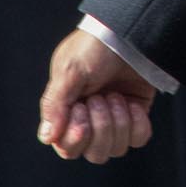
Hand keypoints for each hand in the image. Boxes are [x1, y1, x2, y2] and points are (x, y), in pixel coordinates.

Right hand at [38, 29, 156, 163]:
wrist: (129, 32)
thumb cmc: (94, 48)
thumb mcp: (69, 71)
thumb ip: (56, 105)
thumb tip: (47, 137)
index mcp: (67, 113)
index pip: (67, 148)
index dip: (75, 137)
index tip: (80, 109)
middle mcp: (91, 121)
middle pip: (95, 154)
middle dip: (100, 126)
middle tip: (101, 97)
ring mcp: (115, 120)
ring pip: (116, 149)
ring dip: (118, 123)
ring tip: (115, 95)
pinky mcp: (137, 115)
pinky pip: (139, 139)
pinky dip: (137, 124)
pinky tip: (131, 103)